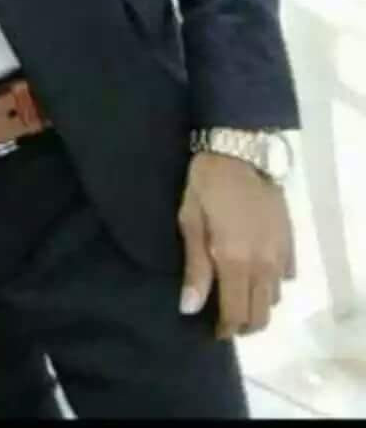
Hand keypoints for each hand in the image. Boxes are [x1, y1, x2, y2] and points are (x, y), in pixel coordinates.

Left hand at [178, 152, 294, 339]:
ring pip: (275, 298)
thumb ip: (195, 268)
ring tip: (238, 295)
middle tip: (225, 318)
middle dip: (243, 324)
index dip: (225, 328)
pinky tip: (256, 272)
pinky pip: (286, 277)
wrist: (239, 151)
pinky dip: (272, 283)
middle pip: (260, 314)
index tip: (212, 330)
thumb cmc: (206, 185)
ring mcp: (280, 254)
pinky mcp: (290, 242)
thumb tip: (190, 308)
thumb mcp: (191, 221)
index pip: (235, 312)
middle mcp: (263, 264)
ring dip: (258, 304)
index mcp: (235, 261)